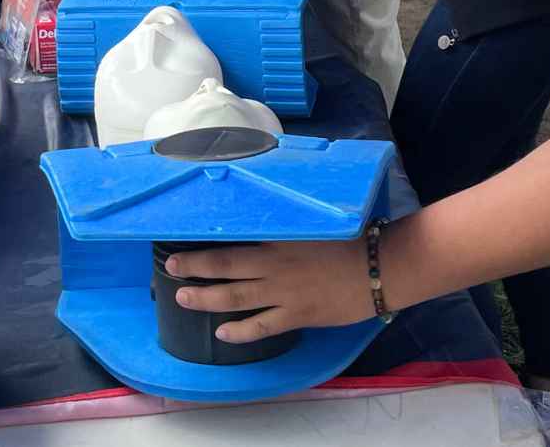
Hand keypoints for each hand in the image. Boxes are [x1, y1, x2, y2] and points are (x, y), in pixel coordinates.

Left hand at [166, 240, 376, 344]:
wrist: (380, 266)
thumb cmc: (353, 238)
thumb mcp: (315, 222)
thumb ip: (290, 222)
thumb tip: (269, 216)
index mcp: (279, 237)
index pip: (234, 236)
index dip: (208, 238)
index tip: (183, 235)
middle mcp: (274, 264)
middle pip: (224, 266)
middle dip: (194, 268)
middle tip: (169, 268)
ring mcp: (284, 291)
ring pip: (235, 297)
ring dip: (206, 298)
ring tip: (183, 299)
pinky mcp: (298, 315)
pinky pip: (262, 325)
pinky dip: (241, 331)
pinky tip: (223, 333)